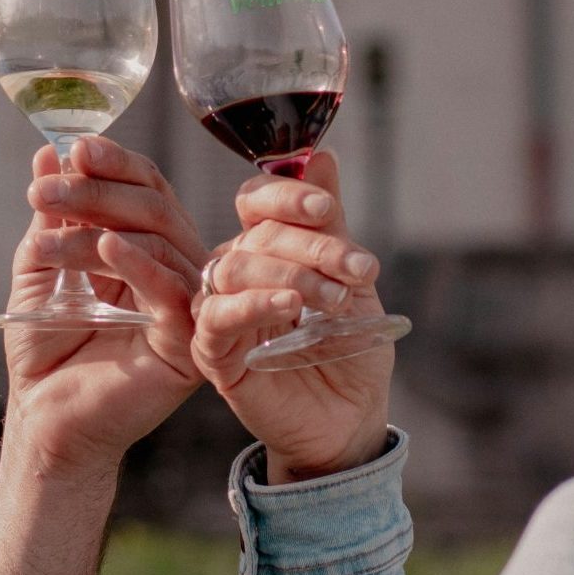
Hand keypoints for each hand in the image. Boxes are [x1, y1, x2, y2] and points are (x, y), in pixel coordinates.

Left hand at [2, 136, 204, 479]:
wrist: (43, 418)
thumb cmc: (46, 350)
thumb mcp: (42, 267)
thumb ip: (53, 215)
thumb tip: (49, 151)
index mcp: (149, 247)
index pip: (147, 188)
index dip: (115, 162)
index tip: (74, 147)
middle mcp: (176, 270)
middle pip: (155, 206)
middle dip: (97, 191)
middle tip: (42, 192)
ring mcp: (187, 306)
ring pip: (159, 240)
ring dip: (96, 227)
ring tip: (43, 243)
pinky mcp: (188, 345)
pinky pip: (173, 292)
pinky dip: (139, 263)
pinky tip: (104, 247)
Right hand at [191, 151, 392, 483]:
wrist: (351, 418)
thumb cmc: (350, 349)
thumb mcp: (351, 279)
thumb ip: (330, 222)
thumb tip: (322, 156)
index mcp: (265, 247)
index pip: (256, 201)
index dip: (287, 196)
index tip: (326, 208)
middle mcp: (237, 272)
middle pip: (257, 235)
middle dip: (313, 245)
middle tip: (358, 268)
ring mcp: (221, 311)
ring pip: (237, 269)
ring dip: (292, 273)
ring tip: (335, 298)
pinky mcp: (214, 353)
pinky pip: (217, 317)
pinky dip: (253, 304)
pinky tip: (289, 305)